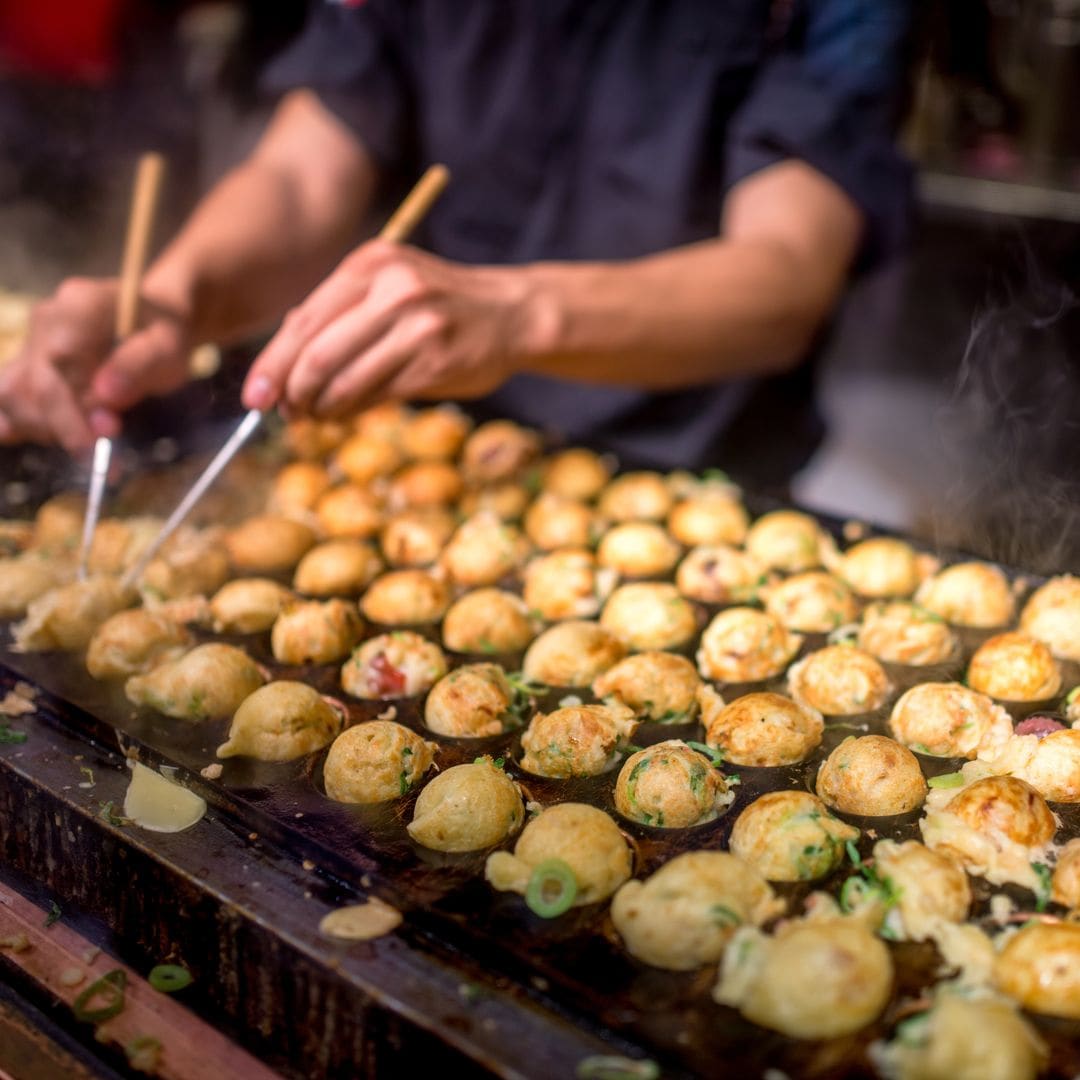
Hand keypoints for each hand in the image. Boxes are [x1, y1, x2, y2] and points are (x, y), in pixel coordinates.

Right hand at [0, 277, 192, 451]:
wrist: (158, 314)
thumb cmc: (167, 331)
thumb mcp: (169, 346)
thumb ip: (139, 367)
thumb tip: (105, 396)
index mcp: (79, 309)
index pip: (54, 368)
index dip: (68, 416)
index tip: (96, 447)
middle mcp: (46, 321)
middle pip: (25, 387)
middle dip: (59, 429)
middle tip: (101, 451)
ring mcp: (33, 340)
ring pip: (11, 394)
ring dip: (42, 429)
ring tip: (84, 443)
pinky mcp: (30, 361)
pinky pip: (11, 394)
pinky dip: (23, 422)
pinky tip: (48, 439)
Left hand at [242, 240, 541, 418]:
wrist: (511, 313)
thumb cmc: (440, 304)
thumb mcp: (388, 286)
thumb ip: (339, 312)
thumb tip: (281, 360)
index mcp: (370, 264)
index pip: (304, 321)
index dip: (272, 364)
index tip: (254, 396)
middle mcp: (392, 290)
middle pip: (318, 354)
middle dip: (291, 392)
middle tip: (284, 414)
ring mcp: (417, 326)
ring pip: (345, 380)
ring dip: (321, 409)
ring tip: (313, 418)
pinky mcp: (435, 362)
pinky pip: (378, 396)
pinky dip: (352, 413)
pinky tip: (344, 416)